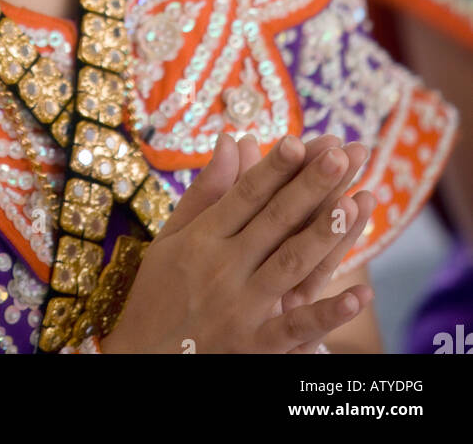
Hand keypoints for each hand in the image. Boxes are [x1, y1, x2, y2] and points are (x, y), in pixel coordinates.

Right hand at [100, 132, 375, 353]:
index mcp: (203, 238)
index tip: (299, 140)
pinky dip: (328, 314)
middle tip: (340, 154)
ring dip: (325, 234)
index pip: (245, 195)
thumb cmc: (157, 293)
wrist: (144, 361)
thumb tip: (230, 140)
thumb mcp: (170, 237)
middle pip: (275, 221)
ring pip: (291, 265)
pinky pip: (296, 328)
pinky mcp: (256, 345)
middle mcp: (224, 268)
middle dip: (310, 186)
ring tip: (355, 203)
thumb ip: (204, 191)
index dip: (273, 168)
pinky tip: (359, 295)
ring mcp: (243, 308)